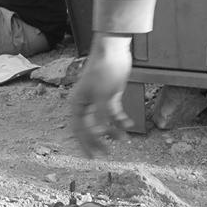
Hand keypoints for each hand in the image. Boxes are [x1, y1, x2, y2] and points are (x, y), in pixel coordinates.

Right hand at [69, 34, 132, 157]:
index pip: (79, 129)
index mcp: (77, 103)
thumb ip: (102, 114)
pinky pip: (113, 113)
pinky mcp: (109, 96)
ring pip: (103, 122)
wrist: (113, 50)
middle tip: (106, 154)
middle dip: (98, 141)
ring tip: (124, 140)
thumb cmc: (103, 70)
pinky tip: (129, 125)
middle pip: (89, 128)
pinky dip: (120, 120)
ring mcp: (97, 100)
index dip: (86, 143)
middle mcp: (85, 103)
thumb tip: (101, 132)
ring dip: (112, 131)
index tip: (95, 156)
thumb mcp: (104, 95)